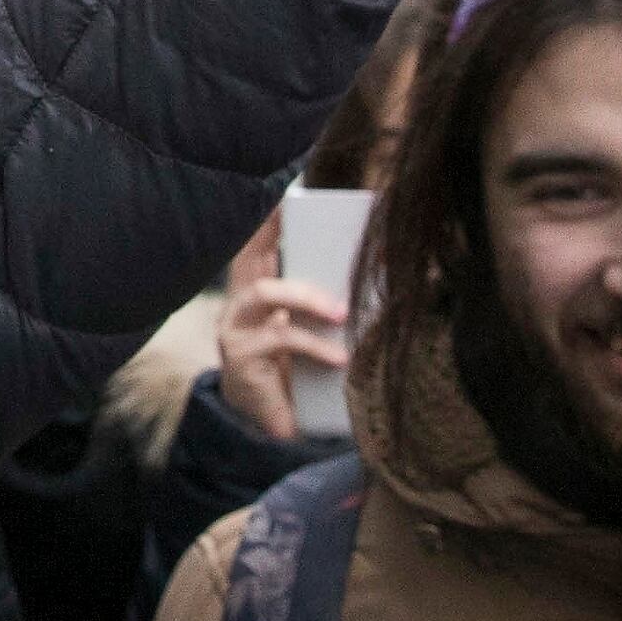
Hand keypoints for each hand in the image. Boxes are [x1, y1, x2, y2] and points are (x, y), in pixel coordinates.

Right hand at [209, 214, 349, 442]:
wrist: (273, 425)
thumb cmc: (297, 370)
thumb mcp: (312, 330)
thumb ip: (330, 304)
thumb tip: (385, 270)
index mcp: (257, 291)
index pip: (256, 244)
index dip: (268, 219)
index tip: (288, 195)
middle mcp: (239, 303)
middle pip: (249, 255)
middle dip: (274, 234)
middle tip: (317, 232)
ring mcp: (236, 329)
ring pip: (264, 293)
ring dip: (307, 297)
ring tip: (341, 314)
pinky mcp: (241, 358)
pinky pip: (278, 339)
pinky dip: (314, 346)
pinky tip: (338, 359)